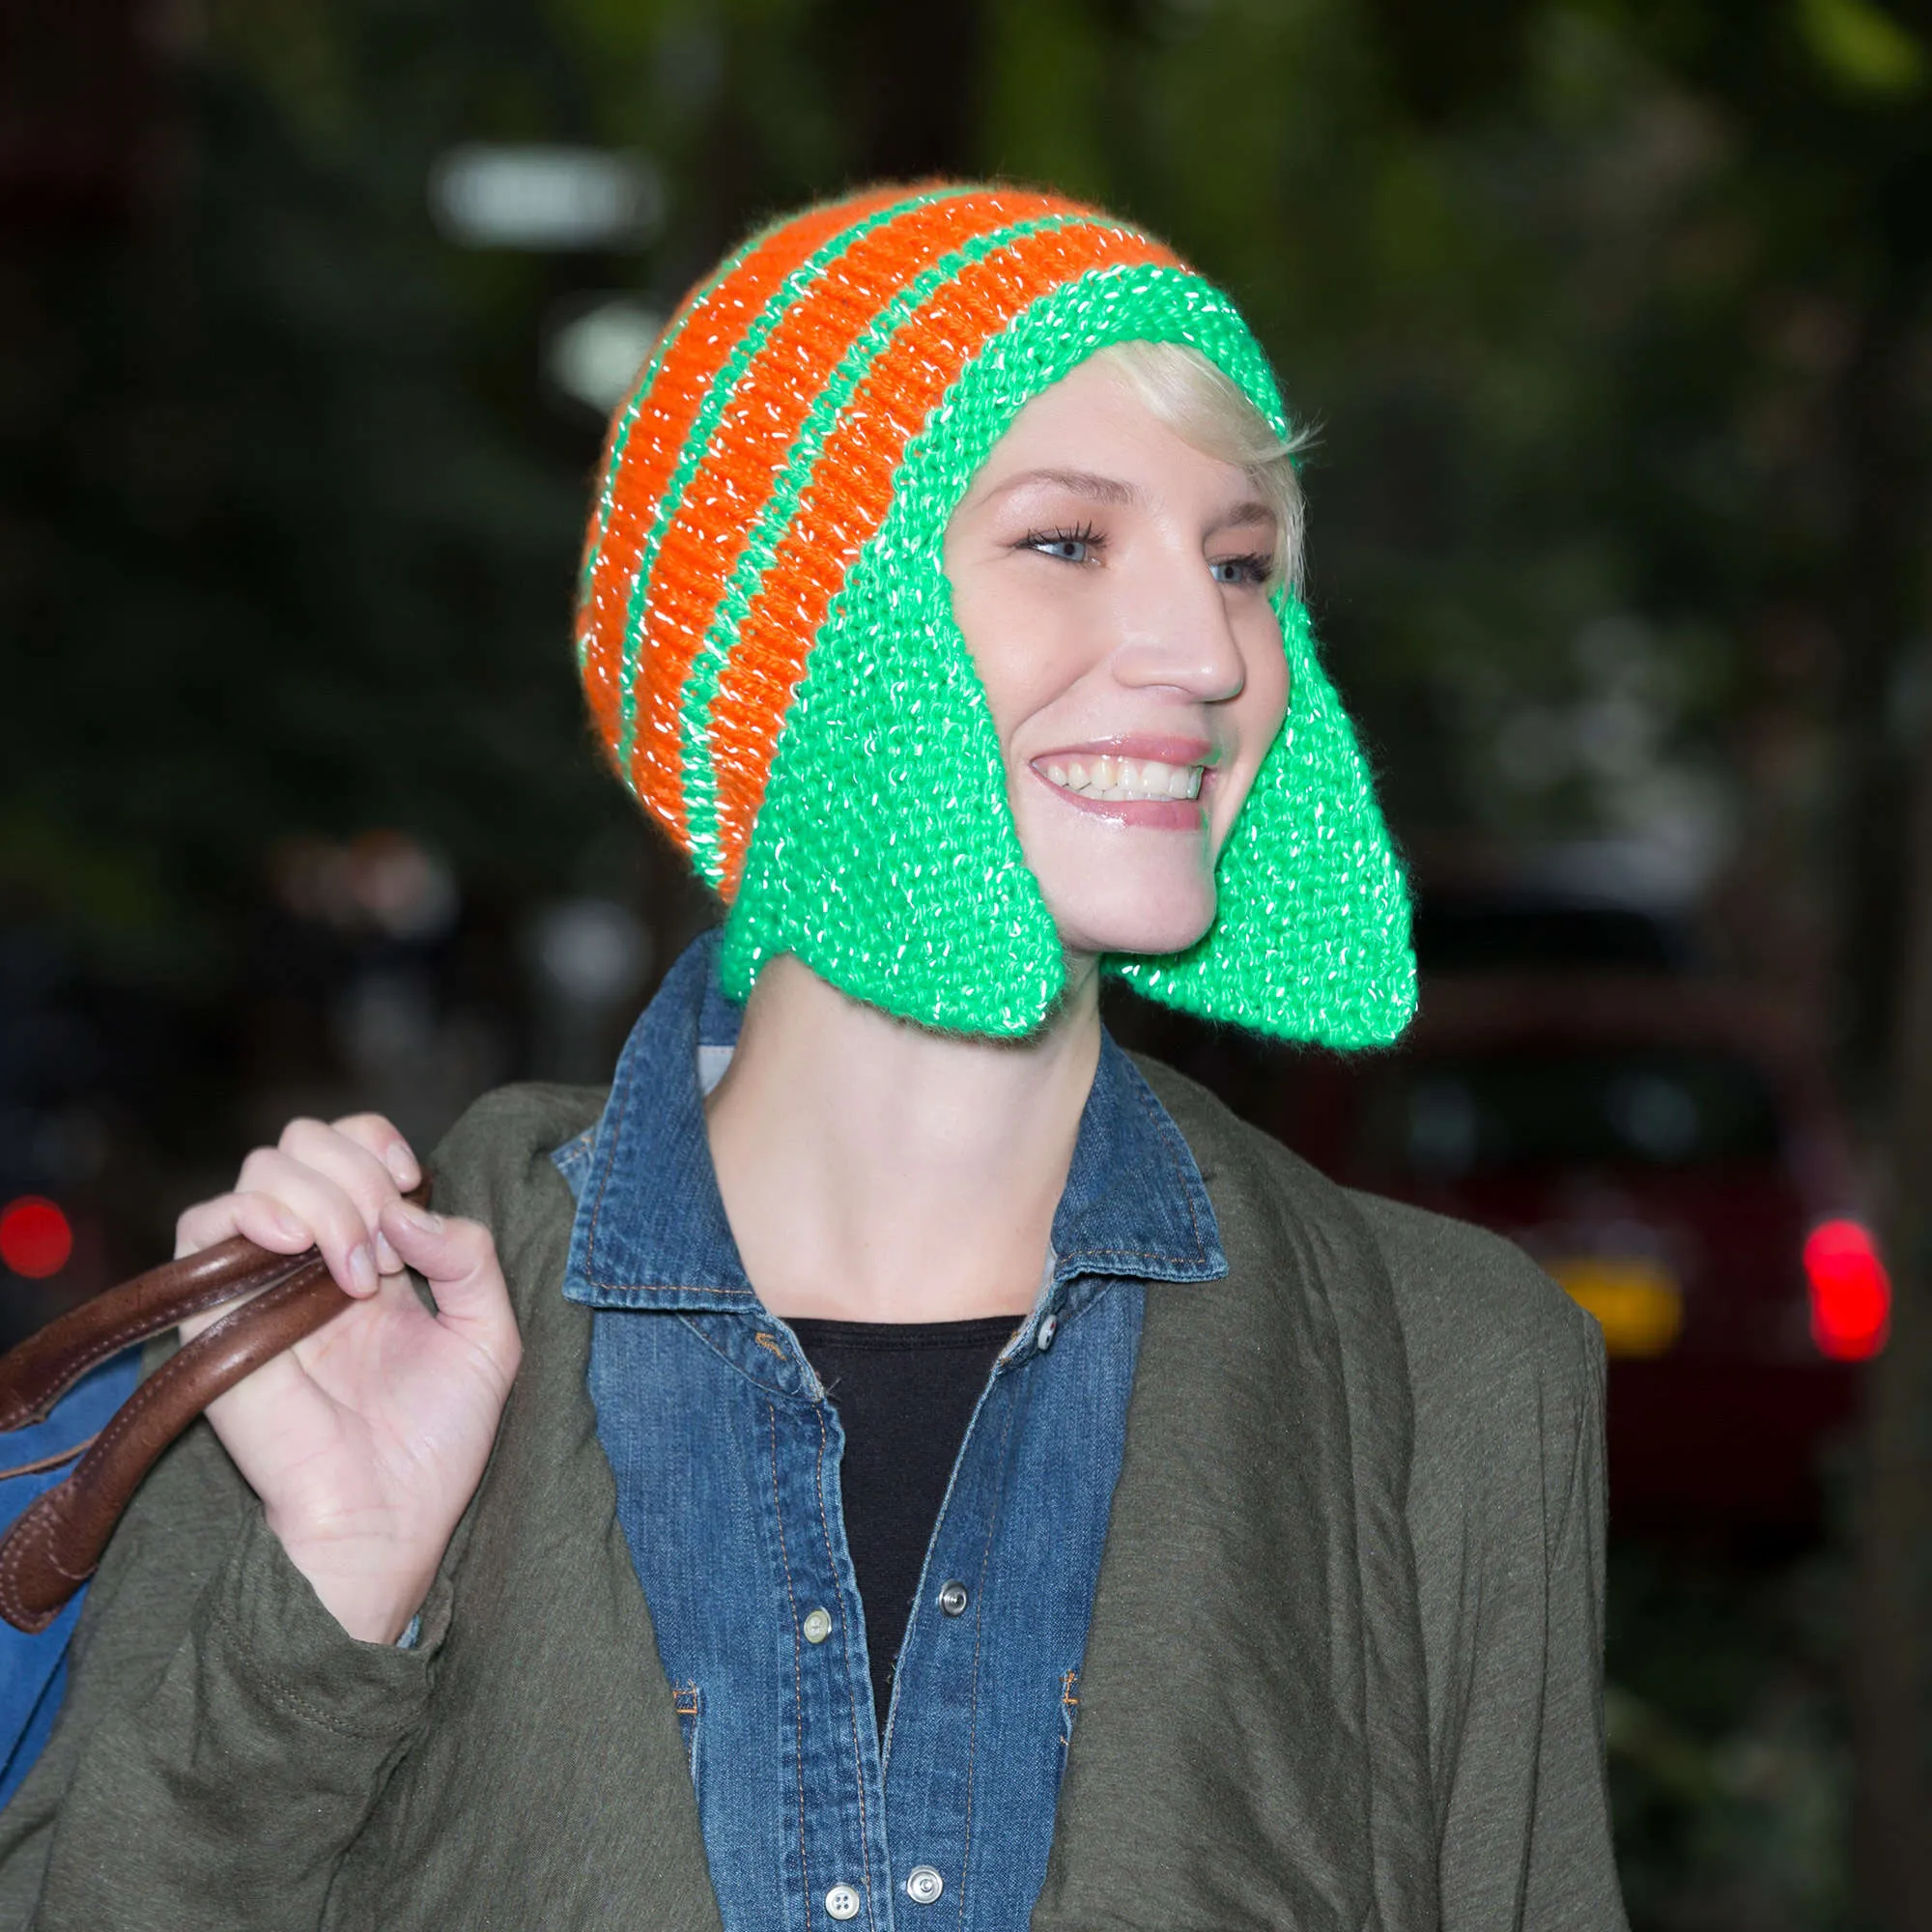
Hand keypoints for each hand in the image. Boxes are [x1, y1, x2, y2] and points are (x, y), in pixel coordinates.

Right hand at [174, 1114, 521, 1643]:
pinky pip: (201, 1225)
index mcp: (372, 1254)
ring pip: (260, 1172)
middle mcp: (311, 1258)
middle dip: (357, 1173)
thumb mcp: (490, 1335)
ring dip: (323, 1199)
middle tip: (386, 1251)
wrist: (385, 1519)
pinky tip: (299, 1247)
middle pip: (302, 1145)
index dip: (377, 1145)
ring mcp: (262, 1282)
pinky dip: (254, 1211)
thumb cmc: (436, 1442)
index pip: (349, 1147)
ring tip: (357, 1271)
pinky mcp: (213, 1315)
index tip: (411, 1184)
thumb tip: (407, 1211)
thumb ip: (470, 1257)